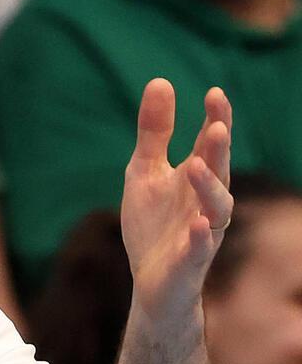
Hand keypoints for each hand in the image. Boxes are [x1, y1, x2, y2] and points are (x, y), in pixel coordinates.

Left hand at [120, 79, 232, 326]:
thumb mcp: (145, 171)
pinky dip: (200, 237)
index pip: (209, 145)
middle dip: (218, 150)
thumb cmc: (154, 223)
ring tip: (197, 165)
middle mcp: (206, 202)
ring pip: (217, 209)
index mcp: (195, 178)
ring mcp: (202, 233)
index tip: (214, 93)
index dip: (215, 120)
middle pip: (218, 172)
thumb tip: (161, 81)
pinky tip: (197, 224)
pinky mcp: (190, 262)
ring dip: (210, 187)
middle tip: (216, 125)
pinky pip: (199, 249)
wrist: (152, 282)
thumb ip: (154, 132)